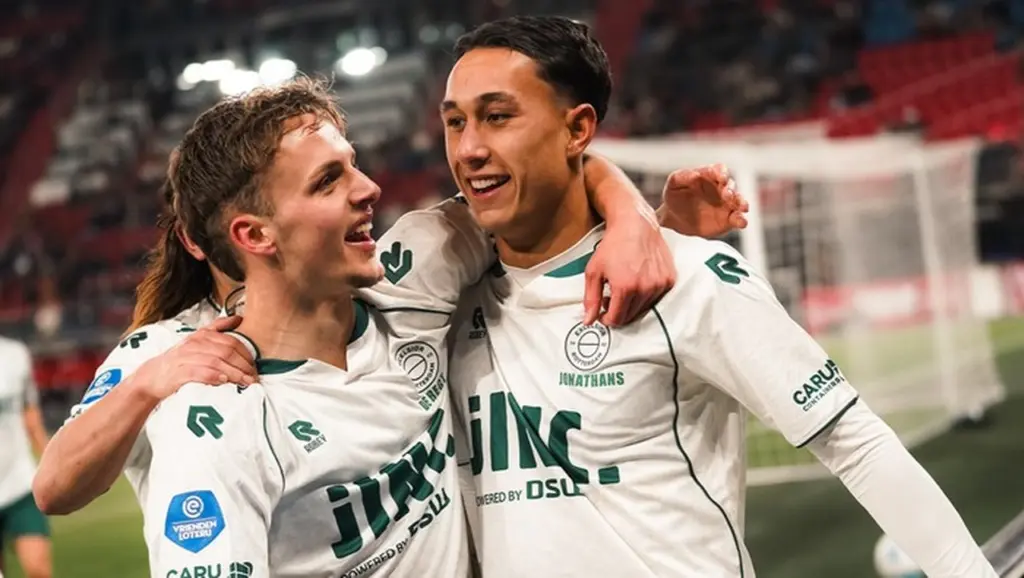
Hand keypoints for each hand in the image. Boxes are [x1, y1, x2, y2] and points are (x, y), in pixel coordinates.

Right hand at [130, 316, 256, 401]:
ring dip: (234, 373)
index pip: (231, 341)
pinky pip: (201, 372)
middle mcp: (195, 343)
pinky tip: (224, 381)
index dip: (247, 354)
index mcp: (202, 335)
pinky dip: (214, 376)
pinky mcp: (179, 372)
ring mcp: (187, 357)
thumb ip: (217, 328)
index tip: (255, 366)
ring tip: (245, 382)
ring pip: (217, 362)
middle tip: (253, 377)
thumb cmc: (180, 359)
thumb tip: (238, 318)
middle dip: (244, 365)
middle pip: (227, 352)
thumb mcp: (197, 340)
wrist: (153, 376)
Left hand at [584, 203, 675, 326]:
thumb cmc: (612, 246)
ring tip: (624, 286)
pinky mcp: (669, 279)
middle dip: (618, 310)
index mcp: (626, 287)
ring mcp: (660, 284)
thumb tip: (588, 321)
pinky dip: (645, 294)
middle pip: (631, 316)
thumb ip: (590, 299)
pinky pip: (656, 297)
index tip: (602, 312)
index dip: (606, 319)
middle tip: (610, 296)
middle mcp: (646, 288)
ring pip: (644, 308)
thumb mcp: (593, 271)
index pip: (617, 319)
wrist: (634, 224)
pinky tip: (638, 280)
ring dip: (632, 303)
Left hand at [658, 164, 748, 238]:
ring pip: (738, 201)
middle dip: (731, 190)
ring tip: (742, 208)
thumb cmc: (674, 196)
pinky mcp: (728, 220)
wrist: (675, 219)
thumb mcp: (673, 184)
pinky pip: (738, 219)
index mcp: (710, 176)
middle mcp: (721, 188)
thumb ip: (681, 177)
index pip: (719, 170)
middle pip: (731, 186)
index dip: (722, 172)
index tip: (721, 177)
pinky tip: (741, 222)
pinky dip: (741, 220)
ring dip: (742, 203)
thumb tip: (695, 175)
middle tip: (727, 195)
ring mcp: (726, 204)